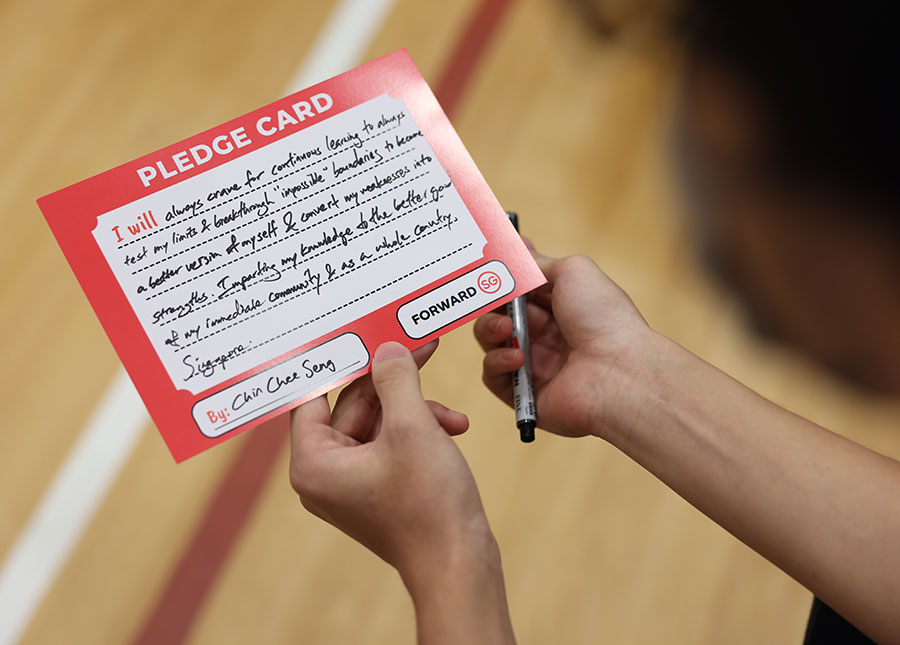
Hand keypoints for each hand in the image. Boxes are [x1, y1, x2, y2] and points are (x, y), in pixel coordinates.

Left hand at [289, 340, 488, 578]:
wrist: (460, 564)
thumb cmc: (428, 505)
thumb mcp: (412, 427)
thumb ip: (396, 379)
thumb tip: (385, 350)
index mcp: (313, 462)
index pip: (313, 394)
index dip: (338, 362)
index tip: (358, 333)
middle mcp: (324, 473)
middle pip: (353, 405)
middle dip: (394, 383)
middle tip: (421, 349)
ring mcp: (353, 482)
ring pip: (379, 422)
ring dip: (416, 410)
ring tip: (449, 415)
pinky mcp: (380, 487)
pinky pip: (392, 443)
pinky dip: (420, 432)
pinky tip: (453, 429)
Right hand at [474, 251, 651, 438]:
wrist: (618, 371)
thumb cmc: (603, 318)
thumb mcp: (573, 271)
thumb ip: (537, 262)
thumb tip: (516, 255)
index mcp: (563, 306)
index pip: (522, 289)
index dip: (504, 277)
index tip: (487, 263)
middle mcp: (548, 335)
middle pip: (500, 313)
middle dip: (491, 303)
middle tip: (492, 297)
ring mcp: (535, 364)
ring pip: (491, 342)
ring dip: (489, 329)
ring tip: (505, 329)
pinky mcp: (524, 393)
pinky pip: (494, 376)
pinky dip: (498, 362)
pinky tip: (518, 358)